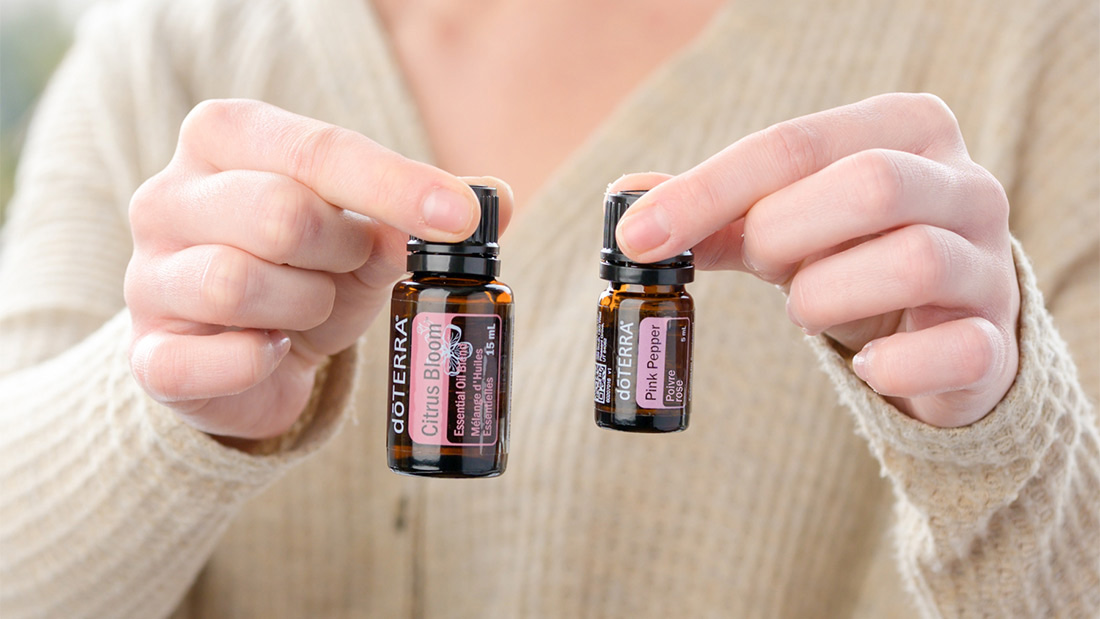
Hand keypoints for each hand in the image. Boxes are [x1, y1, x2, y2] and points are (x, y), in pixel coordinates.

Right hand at [125, 99, 511, 439]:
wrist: (244, 359)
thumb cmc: (308, 275)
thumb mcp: (367, 236)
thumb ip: (425, 215)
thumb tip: (498, 204)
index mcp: (224, 138)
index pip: (316, 150)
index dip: (396, 186)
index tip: (460, 219)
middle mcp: (167, 197)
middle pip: (277, 213)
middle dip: (341, 252)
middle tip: (350, 266)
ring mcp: (146, 278)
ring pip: (236, 283)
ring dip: (306, 305)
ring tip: (308, 308)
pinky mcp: (148, 356)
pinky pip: (202, 361)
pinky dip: (258, 362)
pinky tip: (274, 351)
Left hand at [611, 93, 1018, 426]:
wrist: (947, 328)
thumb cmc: (853, 254)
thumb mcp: (788, 219)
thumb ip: (719, 210)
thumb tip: (627, 199)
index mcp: (904, 128)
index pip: (796, 144)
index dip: (708, 191)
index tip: (640, 237)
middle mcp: (963, 184)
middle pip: (868, 185)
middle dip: (784, 234)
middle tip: (762, 266)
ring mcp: (991, 263)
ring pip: (914, 259)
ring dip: (827, 296)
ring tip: (807, 307)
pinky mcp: (997, 341)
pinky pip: (955, 351)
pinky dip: (892, 366)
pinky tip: (865, 367)